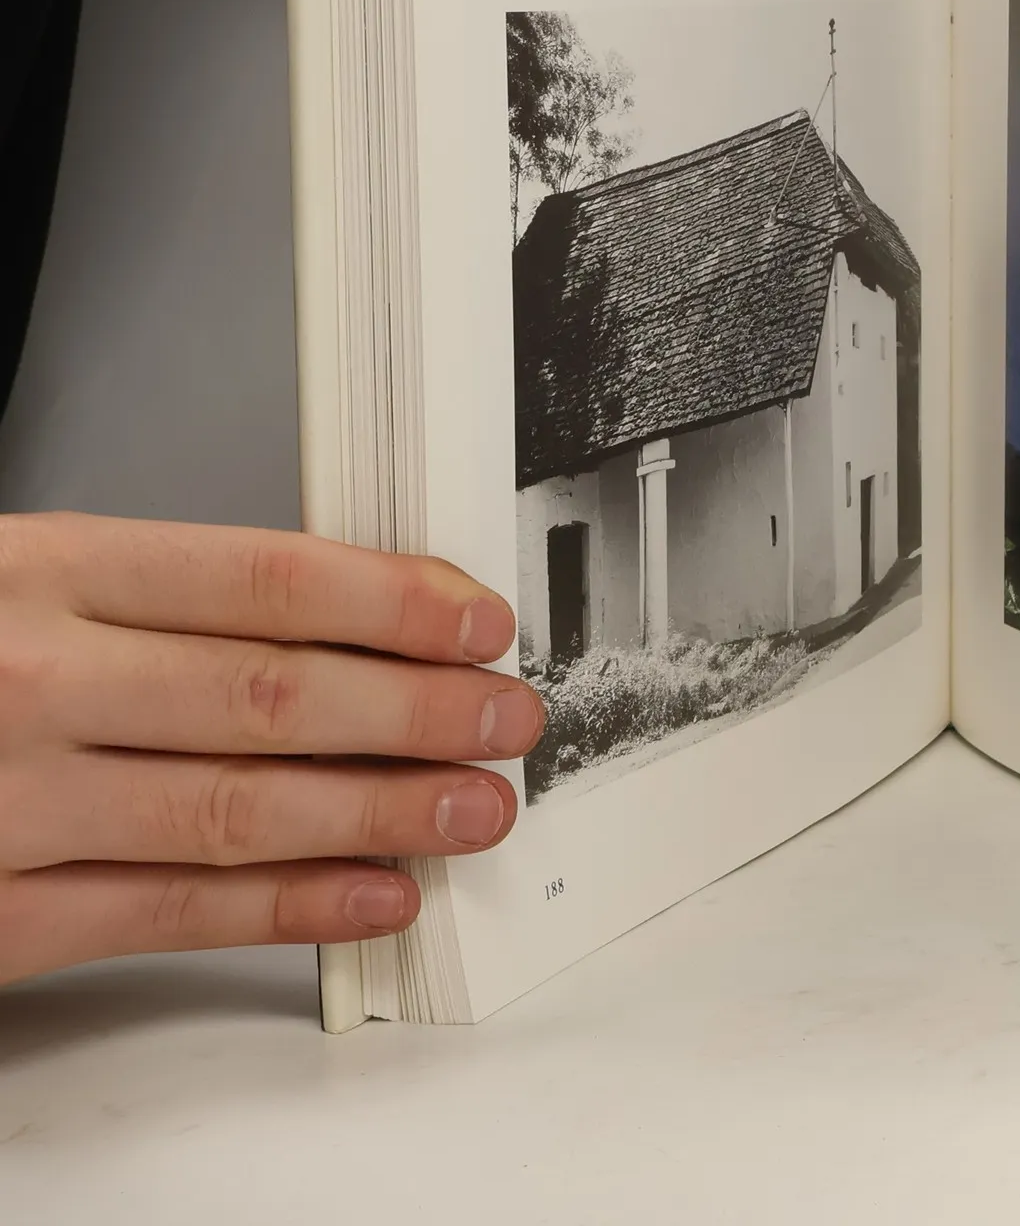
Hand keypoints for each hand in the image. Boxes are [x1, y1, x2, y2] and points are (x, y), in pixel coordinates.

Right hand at [0, 512, 543, 986]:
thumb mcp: (25, 575)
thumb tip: (353, 615)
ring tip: (474, 805)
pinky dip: (289, 909)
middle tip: (505, 717)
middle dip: (415, 709)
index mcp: (42, 568)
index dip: (392, 602)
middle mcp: (28, 679)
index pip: (263, 578)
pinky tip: (376, 892)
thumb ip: (166, 595)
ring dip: (380, 810)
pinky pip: (166, 915)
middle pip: (270, 694)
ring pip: (236, 809)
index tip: (476, 622)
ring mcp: (5, 803)